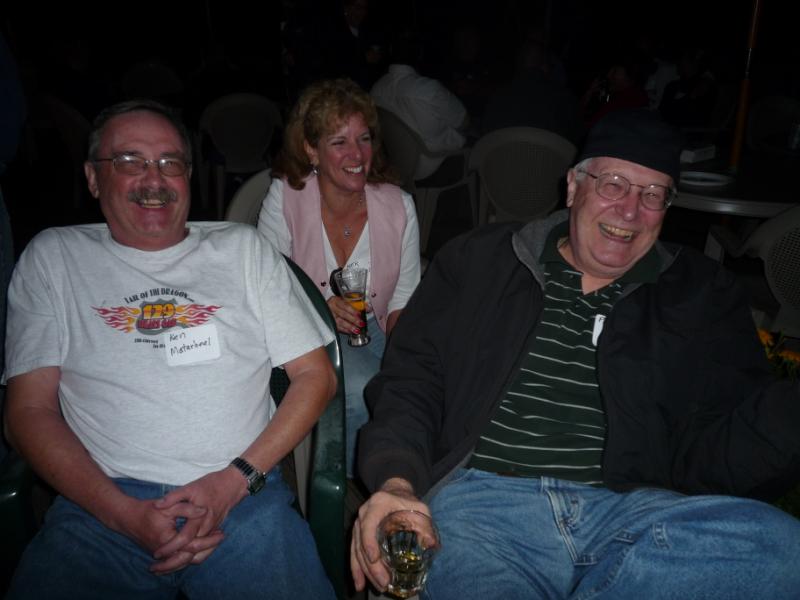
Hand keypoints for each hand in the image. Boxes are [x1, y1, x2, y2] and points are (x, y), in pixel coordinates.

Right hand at [114, 495, 222, 574]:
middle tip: (222, 537)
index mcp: (168, 540)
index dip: (209, 540)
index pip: (193, 545)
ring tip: (215, 542)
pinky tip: (201, 545)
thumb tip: (204, 510)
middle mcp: (165, 552)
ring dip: (201, 552)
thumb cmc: (147, 510)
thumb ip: (187, 508)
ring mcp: (162, 555)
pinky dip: (191, 554)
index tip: (221, 532)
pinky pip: (179, 559)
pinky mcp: (162, 554)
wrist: (127, 518)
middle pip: (191, 556)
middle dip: (208, 548)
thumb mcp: (168, 506)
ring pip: (185, 560)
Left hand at [149, 467, 246, 572]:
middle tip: (157, 568)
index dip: (170, 547)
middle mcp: (207, 528)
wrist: (233, 484)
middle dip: (174, 563)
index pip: (184, 539)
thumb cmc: (211, 484)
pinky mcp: (215, 531)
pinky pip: (205, 550)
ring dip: (184, 563)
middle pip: (192, 552)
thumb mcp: (190, 487)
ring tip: (166, 568)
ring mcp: (212, 531)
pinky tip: (182, 559)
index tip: (156, 553)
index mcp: (199, 518)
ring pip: (200, 554)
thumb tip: (157, 505)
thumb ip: (173, 497)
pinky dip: (193, 556)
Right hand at [327, 296, 364, 334]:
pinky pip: (337, 328)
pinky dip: (345, 330)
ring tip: (357, 330)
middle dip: (353, 320)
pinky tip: (350, 332)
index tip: (360, 315)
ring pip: (340, 322)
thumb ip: (358, 304)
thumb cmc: (339, 304)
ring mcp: (329, 316)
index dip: (353, 310)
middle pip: (343, 314)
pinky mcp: (329, 323)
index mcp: (336, 300)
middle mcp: (331, 308)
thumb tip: (368, 308)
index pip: (345, 305)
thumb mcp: (347, 301)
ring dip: (349, 327)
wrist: (329, 308)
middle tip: (361, 323)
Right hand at [350, 478, 430, 592]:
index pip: (368, 525)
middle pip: (361, 542)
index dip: (369, 542)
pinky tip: (359, 584)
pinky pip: (354, 552)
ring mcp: (359, 524)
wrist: (394, 491)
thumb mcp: (418, 507)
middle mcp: (364, 513)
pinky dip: (356, 569)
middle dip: (371, 565)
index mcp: (377, 504)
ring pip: (356, 550)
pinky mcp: (358, 533)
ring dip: (365, 571)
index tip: (375, 559)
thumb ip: (424, 523)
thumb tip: (430, 543)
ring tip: (378, 587)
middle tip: (383, 582)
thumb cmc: (406, 500)